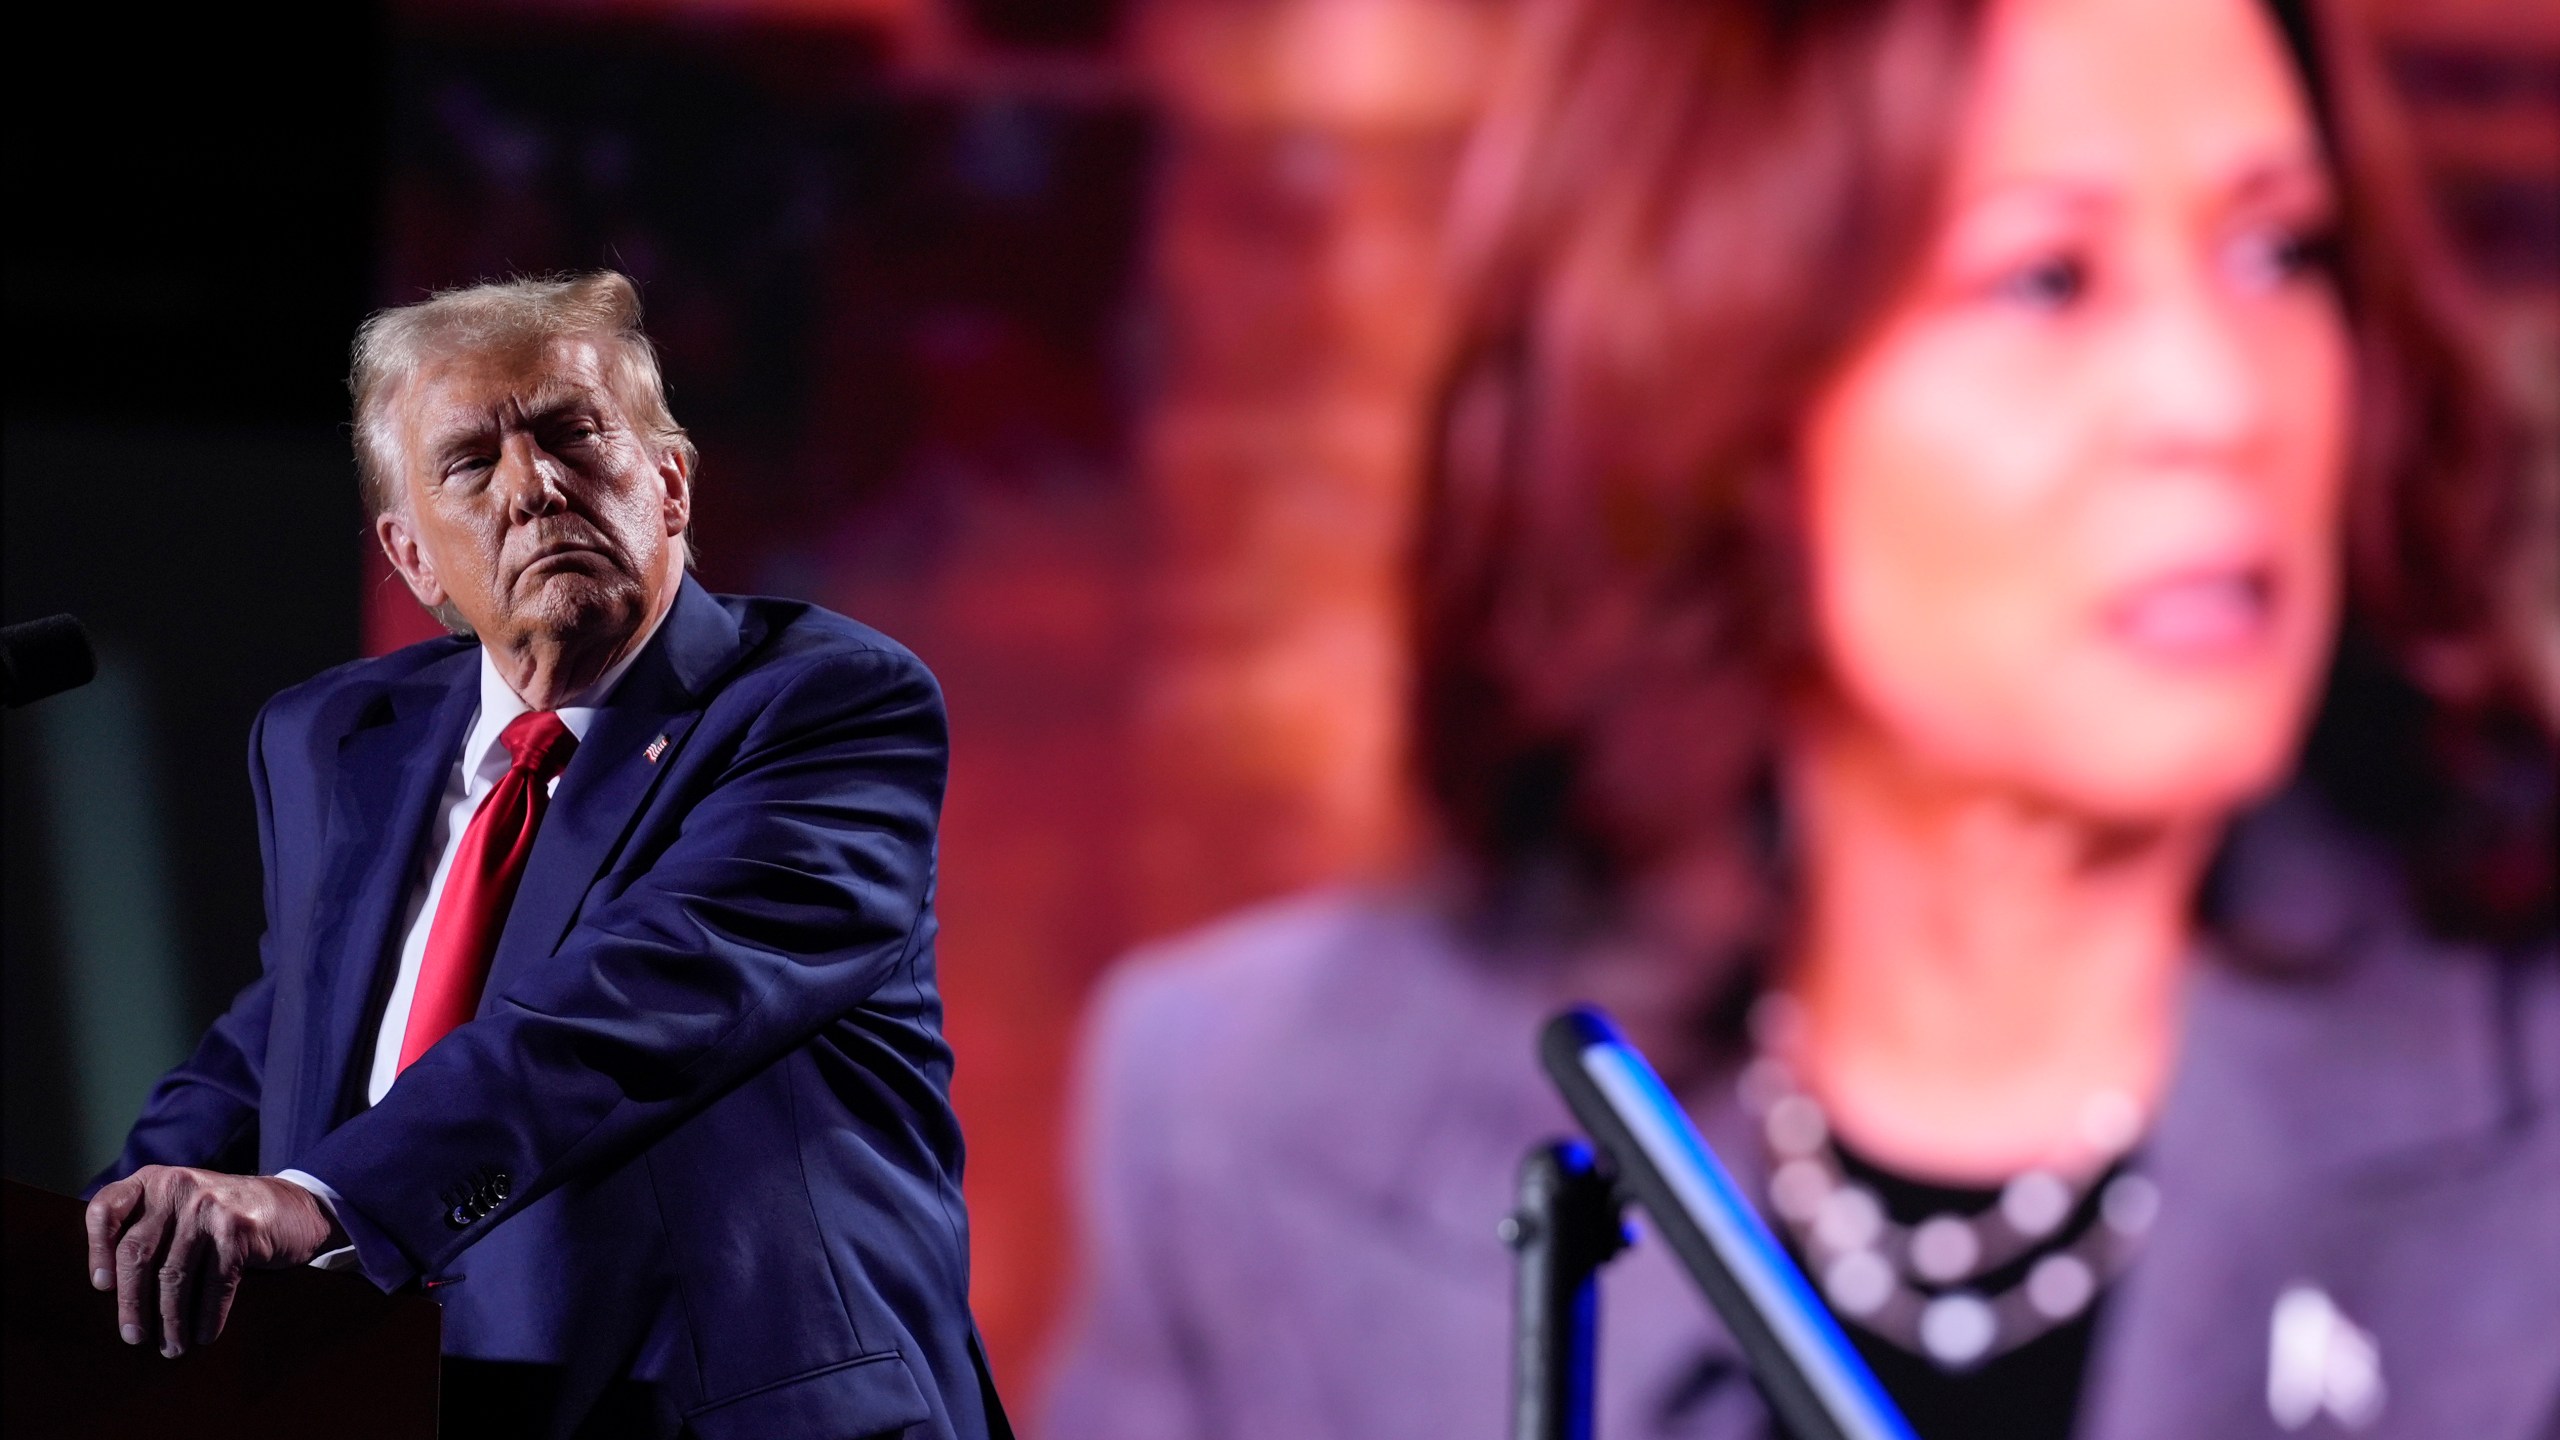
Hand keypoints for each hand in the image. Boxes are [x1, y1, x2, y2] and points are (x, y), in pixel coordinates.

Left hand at [84, 1167, 343, 1356]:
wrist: (295, 1207)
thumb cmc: (226, 1218)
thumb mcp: (182, 1207)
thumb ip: (149, 1228)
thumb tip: (112, 1291)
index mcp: (154, 1181)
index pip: (106, 1209)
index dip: (96, 1251)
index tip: (102, 1287)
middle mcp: (178, 1188)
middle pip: (137, 1253)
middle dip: (132, 1303)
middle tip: (134, 1337)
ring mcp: (209, 1207)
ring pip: (174, 1275)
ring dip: (171, 1320)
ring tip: (171, 1347)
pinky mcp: (238, 1230)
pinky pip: (213, 1285)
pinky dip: (207, 1317)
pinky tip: (204, 1335)